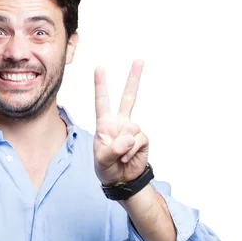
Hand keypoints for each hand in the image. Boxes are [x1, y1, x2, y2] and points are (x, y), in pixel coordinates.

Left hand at [93, 60, 148, 185]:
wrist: (121, 180)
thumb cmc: (106, 167)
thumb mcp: (102, 160)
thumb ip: (113, 149)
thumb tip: (130, 137)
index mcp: (105, 124)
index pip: (102, 101)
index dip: (100, 85)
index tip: (99, 68)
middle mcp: (120, 123)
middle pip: (128, 98)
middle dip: (133, 79)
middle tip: (139, 60)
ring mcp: (132, 130)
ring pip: (132, 129)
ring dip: (124, 147)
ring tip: (120, 157)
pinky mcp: (142, 139)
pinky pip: (138, 141)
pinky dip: (132, 151)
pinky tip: (128, 158)